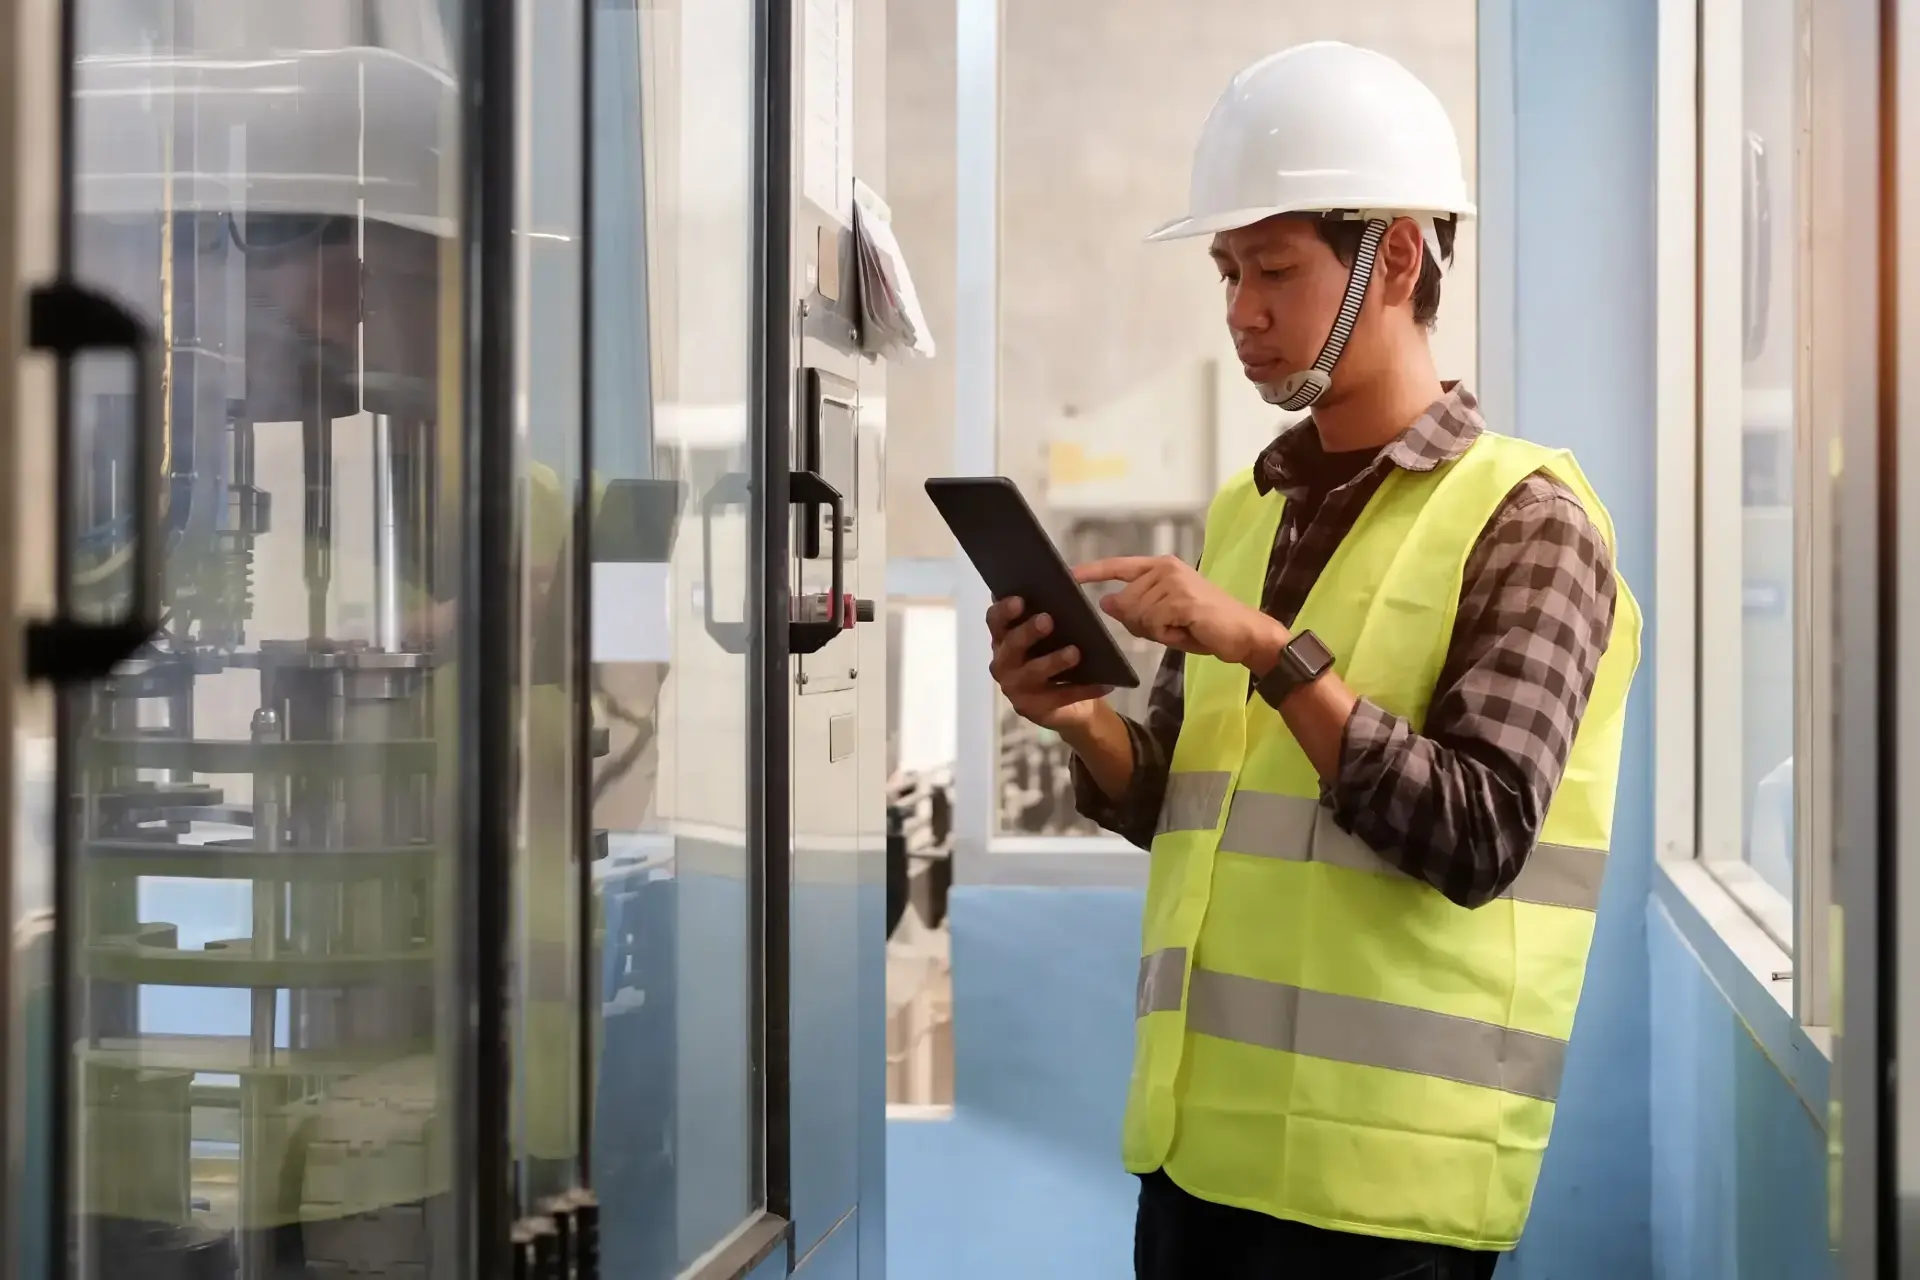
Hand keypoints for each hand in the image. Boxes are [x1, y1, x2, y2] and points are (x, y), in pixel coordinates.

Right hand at [985, 597, 1112, 730]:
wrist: (1071, 706)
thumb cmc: (1055, 658)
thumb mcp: (1051, 637)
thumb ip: (1045, 615)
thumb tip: (1061, 589)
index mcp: (1003, 639)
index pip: (995, 621)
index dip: (1004, 610)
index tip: (1020, 600)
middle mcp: (1003, 663)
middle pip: (1011, 645)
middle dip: (1028, 632)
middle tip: (1048, 620)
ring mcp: (1015, 689)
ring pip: (1033, 673)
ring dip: (1054, 661)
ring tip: (1075, 652)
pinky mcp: (1032, 709)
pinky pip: (1061, 697)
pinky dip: (1083, 689)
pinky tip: (1104, 683)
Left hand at [1074, 555, 1283, 667]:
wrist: (1245, 634)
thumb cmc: (1206, 627)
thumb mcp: (1164, 620)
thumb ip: (1136, 609)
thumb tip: (1105, 603)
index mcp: (1161, 567)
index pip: (1119, 566)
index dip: (1093, 571)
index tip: (1070, 575)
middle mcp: (1165, 568)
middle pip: (1125, 601)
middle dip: (1140, 623)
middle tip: (1170, 628)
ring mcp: (1173, 581)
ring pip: (1137, 614)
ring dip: (1155, 630)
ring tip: (1182, 627)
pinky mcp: (1181, 599)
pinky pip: (1152, 622)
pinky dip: (1166, 634)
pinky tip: (1186, 630)